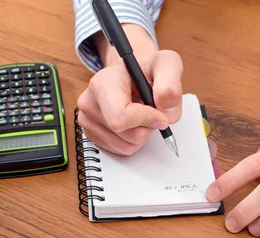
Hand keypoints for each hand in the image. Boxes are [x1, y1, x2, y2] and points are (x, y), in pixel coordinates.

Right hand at [77, 25, 182, 154]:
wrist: (134, 76)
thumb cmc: (149, 70)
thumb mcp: (167, 65)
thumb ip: (171, 86)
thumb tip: (168, 113)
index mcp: (103, 82)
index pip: (120, 117)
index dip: (147, 120)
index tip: (160, 113)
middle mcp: (89, 102)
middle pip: (127, 135)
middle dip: (148, 127)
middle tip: (151, 111)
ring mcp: (88, 120)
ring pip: (126, 146)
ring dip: (143, 135)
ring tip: (142, 114)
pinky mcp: (93, 134)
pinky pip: (122, 150)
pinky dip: (134, 141)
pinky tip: (134, 123)